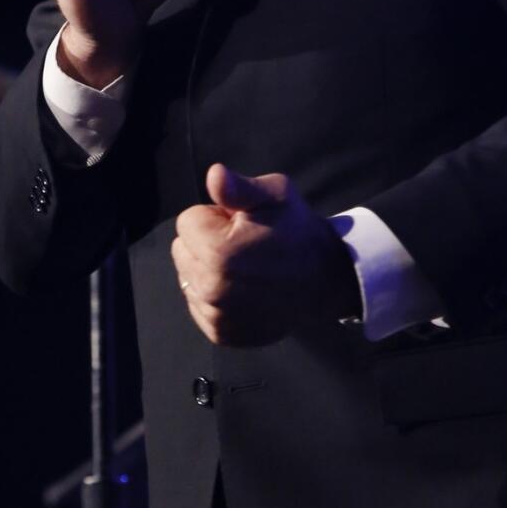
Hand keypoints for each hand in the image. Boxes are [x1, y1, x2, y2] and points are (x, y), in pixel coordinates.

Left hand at [171, 164, 359, 346]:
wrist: (325, 280)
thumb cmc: (297, 231)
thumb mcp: (276, 195)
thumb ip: (239, 187)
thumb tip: (214, 174)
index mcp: (219, 251)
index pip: (187, 221)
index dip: (214, 217)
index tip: (242, 224)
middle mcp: (212, 288)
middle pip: (182, 250)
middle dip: (206, 242)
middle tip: (243, 245)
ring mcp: (216, 315)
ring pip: (188, 277)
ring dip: (207, 269)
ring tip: (245, 267)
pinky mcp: (221, 333)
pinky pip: (198, 303)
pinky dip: (214, 296)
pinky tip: (242, 290)